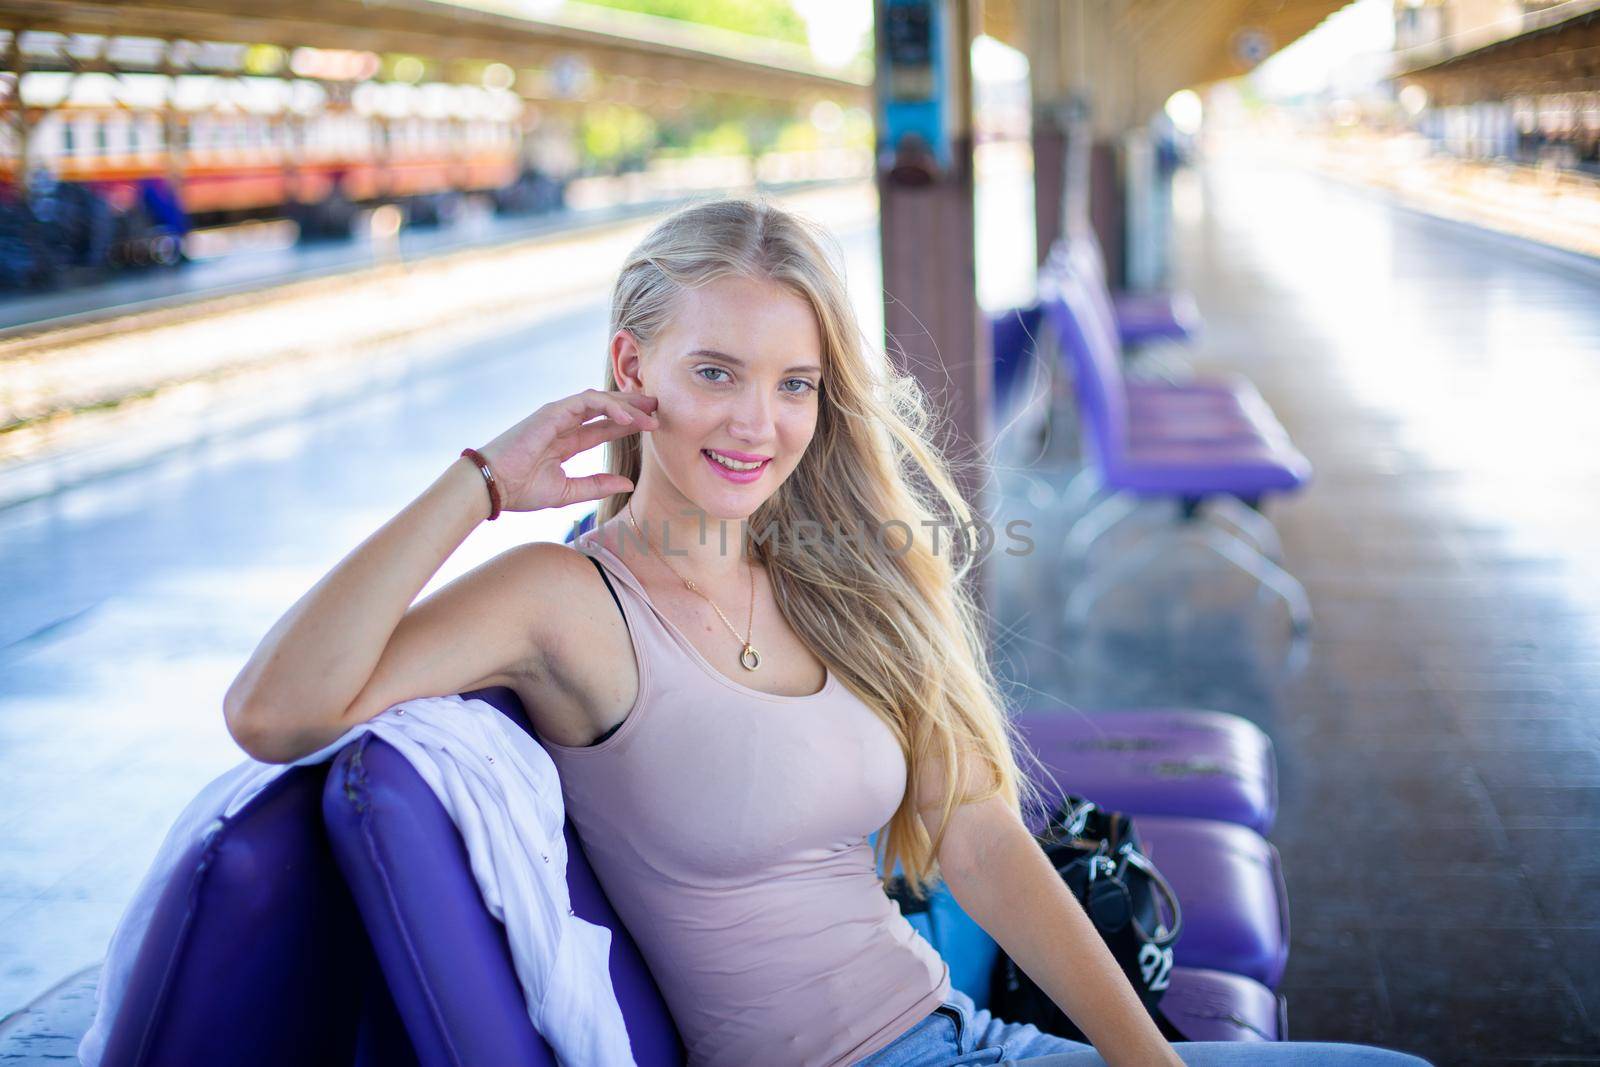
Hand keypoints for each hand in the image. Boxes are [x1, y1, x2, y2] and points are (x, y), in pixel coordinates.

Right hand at [473, 388, 658, 513]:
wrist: (492, 486)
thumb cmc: (521, 489)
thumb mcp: (568, 491)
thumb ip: (597, 484)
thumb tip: (628, 483)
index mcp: (566, 441)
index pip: (604, 427)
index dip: (629, 425)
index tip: (654, 428)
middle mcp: (564, 424)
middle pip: (606, 409)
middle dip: (634, 408)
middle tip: (660, 410)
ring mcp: (558, 415)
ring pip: (600, 401)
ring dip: (627, 406)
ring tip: (651, 415)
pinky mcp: (553, 411)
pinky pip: (587, 402)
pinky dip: (610, 407)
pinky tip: (629, 419)